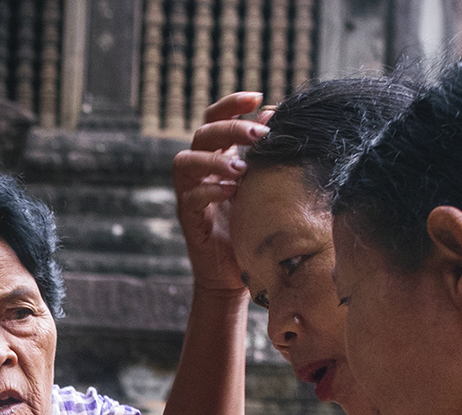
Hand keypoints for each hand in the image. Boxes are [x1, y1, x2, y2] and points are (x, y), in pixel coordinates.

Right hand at [172, 91, 270, 292]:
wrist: (235, 271)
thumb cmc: (251, 224)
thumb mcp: (264, 184)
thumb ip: (266, 153)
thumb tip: (275, 114)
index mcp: (217, 155)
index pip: (215, 118)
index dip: (231, 104)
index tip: (256, 96)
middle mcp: (199, 170)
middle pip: (202, 134)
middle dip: (230, 128)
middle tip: (258, 134)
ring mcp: (190, 193)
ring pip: (186, 162)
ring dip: (214, 160)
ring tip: (241, 169)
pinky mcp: (189, 219)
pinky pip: (190, 197)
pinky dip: (209, 190)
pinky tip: (231, 193)